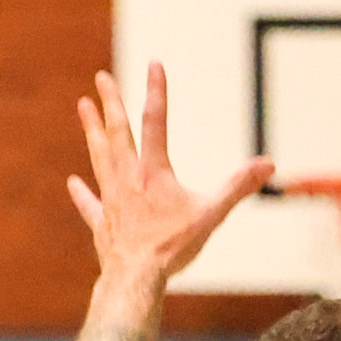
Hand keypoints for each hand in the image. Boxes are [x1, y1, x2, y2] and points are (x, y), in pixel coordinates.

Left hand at [64, 65, 268, 288]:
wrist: (136, 277)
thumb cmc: (173, 247)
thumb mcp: (212, 214)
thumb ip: (239, 186)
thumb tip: (268, 165)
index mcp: (154, 171)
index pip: (156, 121)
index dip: (156, 91)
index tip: (153, 63)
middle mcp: (128, 178)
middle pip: (118, 132)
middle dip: (111, 102)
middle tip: (102, 78)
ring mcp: (112, 199)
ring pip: (99, 156)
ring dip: (92, 130)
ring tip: (82, 107)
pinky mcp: (103, 223)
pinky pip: (90, 203)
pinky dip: (83, 193)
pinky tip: (72, 182)